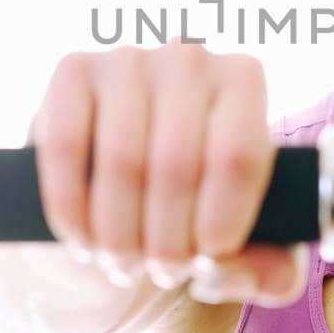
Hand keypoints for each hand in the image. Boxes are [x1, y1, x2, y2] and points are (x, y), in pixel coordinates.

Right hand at [31, 37, 308, 306]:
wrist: (132, 177)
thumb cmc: (203, 205)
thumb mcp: (254, 244)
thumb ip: (269, 272)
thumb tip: (221, 275)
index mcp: (244, 81)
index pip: (237, 158)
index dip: (219, 226)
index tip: (206, 260)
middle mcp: (189, 57)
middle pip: (176, 165)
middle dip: (166, 241)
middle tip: (162, 273)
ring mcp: (127, 58)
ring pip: (121, 163)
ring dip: (119, 235)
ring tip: (125, 263)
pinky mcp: (73, 71)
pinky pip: (65, 148)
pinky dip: (71, 209)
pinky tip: (83, 240)